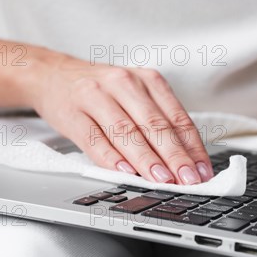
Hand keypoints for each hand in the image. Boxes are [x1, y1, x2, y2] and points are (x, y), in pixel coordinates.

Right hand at [28, 54, 212, 184]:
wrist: (53, 75)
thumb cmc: (101, 91)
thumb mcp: (135, 95)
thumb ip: (158, 121)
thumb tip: (184, 160)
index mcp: (147, 79)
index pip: (177, 117)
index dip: (193, 147)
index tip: (203, 171)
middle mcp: (125, 84)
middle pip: (155, 125)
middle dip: (175, 157)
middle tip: (189, 180)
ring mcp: (97, 97)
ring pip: (127, 132)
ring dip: (147, 160)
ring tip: (162, 180)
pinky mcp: (73, 113)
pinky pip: (95, 140)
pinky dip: (112, 159)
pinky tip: (126, 172)